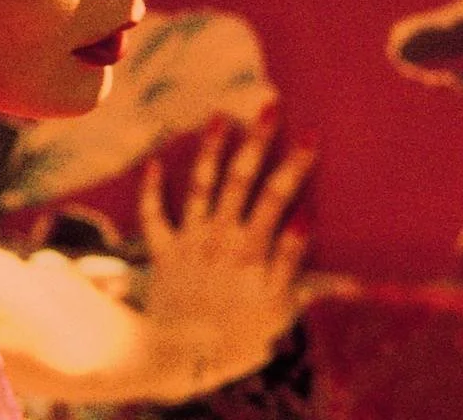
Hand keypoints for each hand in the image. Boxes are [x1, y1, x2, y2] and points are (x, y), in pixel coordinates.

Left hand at [137, 110, 314, 397]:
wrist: (179, 357)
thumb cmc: (238, 339)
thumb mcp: (279, 309)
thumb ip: (297, 268)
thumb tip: (310, 222)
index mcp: (252, 247)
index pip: (278, 196)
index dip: (295, 165)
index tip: (308, 132)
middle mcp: (220, 235)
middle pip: (241, 179)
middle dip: (257, 140)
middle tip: (269, 105)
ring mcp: (190, 239)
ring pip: (201, 184)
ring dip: (211, 149)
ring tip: (219, 115)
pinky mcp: (163, 251)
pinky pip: (154, 215)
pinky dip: (152, 188)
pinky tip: (154, 162)